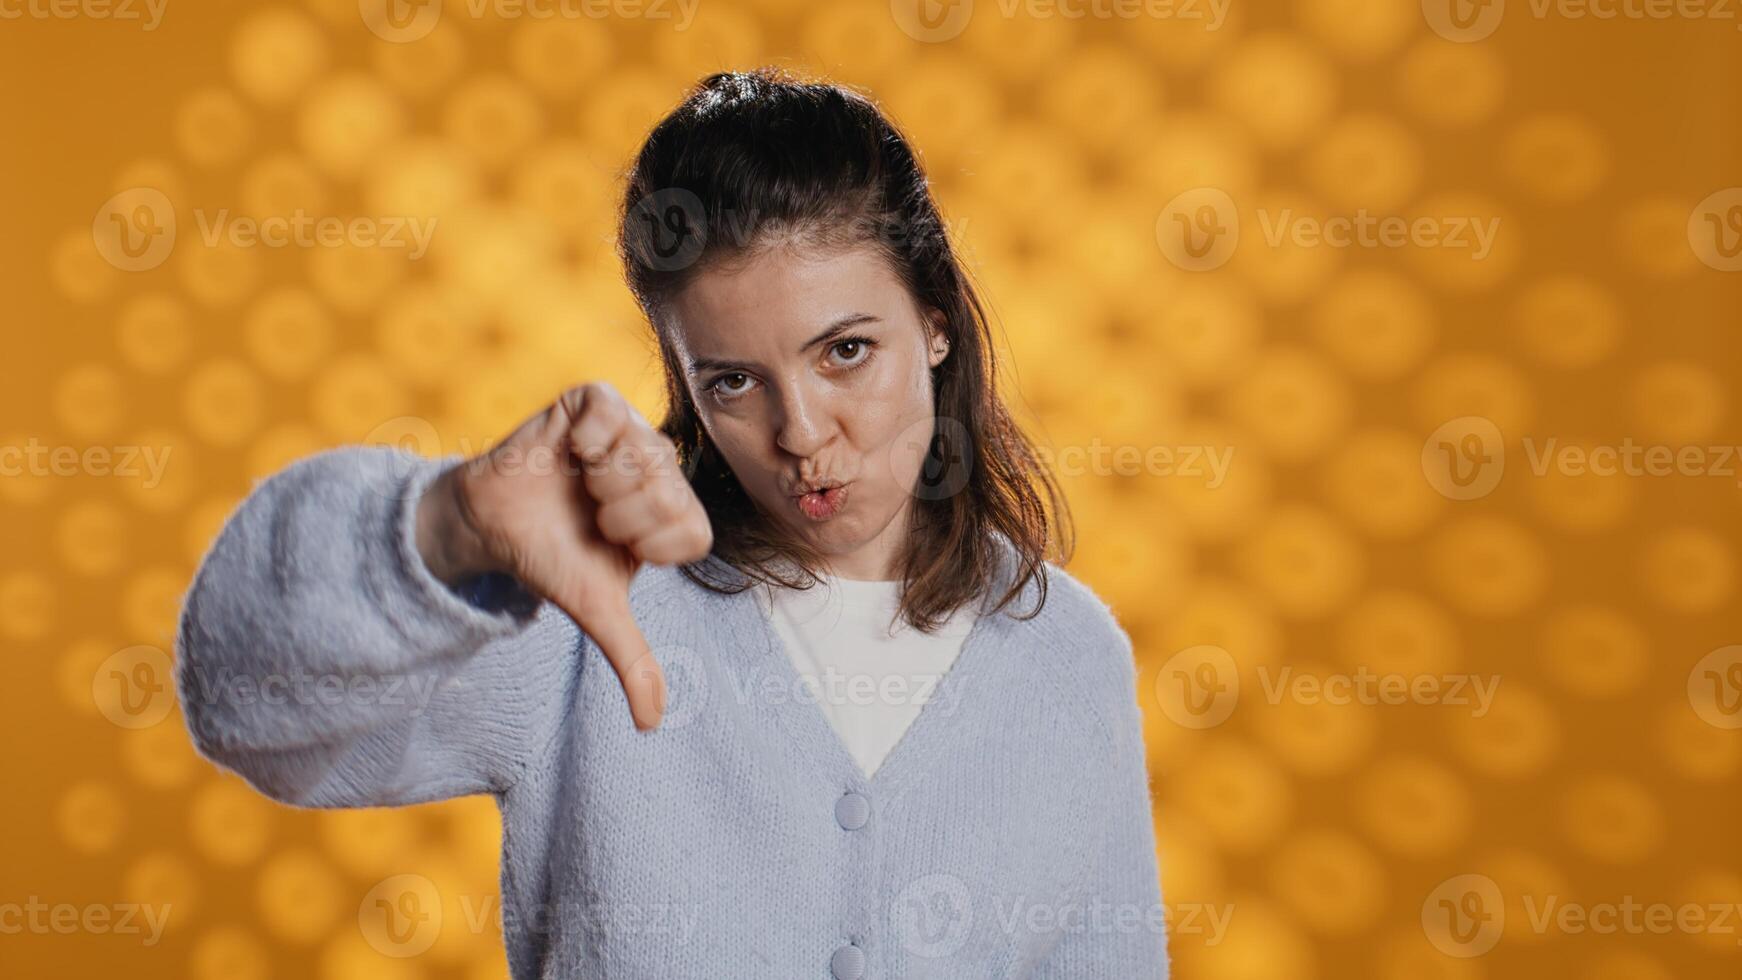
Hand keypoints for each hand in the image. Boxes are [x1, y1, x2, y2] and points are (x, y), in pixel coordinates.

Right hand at [416, 381, 713, 729]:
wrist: (492, 525)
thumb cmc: (552, 559)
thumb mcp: (597, 612)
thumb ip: (633, 662)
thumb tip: (651, 725)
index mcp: (675, 514)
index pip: (693, 533)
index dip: (648, 547)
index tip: (616, 546)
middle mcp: (662, 468)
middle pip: (670, 495)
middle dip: (620, 518)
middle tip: (592, 516)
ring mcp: (630, 430)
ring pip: (640, 455)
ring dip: (598, 482)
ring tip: (577, 485)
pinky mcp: (594, 402)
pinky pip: (609, 410)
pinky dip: (585, 438)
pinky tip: (569, 451)